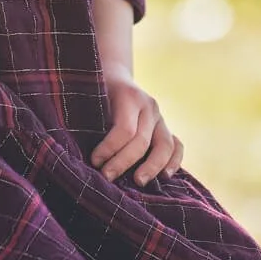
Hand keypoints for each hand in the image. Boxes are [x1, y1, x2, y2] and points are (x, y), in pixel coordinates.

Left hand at [91, 66, 182, 186]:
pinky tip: (164, 177)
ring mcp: (161, 118)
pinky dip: (174, 161)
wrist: (114, 77)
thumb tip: (83, 154)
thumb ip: (91, 120)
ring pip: (166, 145)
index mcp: (129, 96)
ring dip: (153, 167)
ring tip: (138, 182)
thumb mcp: (92, 98)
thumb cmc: (97, 92)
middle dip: (124, 162)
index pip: (125, 129)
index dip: (110, 149)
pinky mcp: (166, 128)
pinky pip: (177, 146)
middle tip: (108, 177)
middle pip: (142, 141)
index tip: (94, 161)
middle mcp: (149, 106)